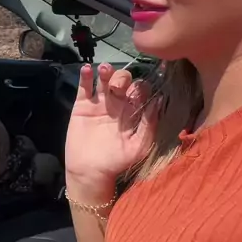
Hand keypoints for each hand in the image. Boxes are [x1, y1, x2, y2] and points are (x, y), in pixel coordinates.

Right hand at [65, 63, 158, 200]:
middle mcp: (117, 103)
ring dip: (106, 72)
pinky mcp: (82, 105)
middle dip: (123, 78)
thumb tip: (159, 100)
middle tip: (119, 87)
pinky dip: (85, 76)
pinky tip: (87, 69)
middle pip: (123, 80)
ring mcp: (99, 103)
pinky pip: (84, 86)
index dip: (142, 87)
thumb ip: (149, 124)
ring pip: (104, 79)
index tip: (140, 89)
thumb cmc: (117, 161)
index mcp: (133, 111)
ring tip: (104, 70)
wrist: (90, 172)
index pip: (140, 91)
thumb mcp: (139, 146)